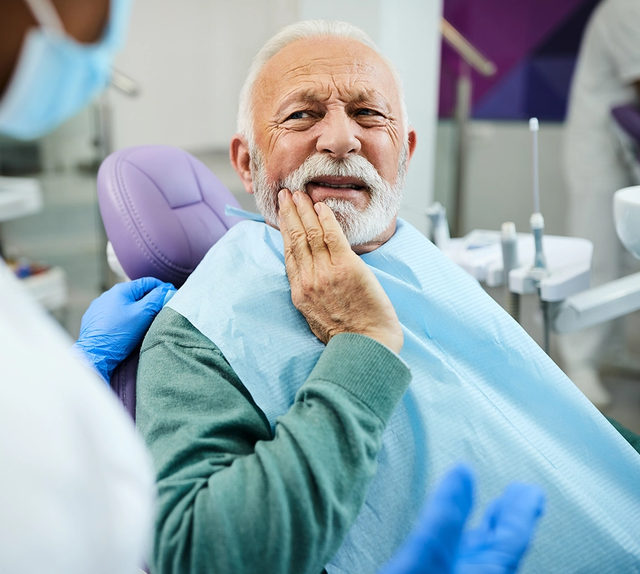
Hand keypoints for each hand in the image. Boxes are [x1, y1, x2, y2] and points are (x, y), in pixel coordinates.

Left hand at [72, 277, 175, 382]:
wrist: (95, 354)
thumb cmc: (120, 333)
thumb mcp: (143, 314)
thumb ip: (157, 298)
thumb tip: (168, 290)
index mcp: (121, 289)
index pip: (148, 282)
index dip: (163, 288)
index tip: (171, 297)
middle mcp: (108, 294)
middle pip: (137, 293)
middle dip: (150, 300)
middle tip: (160, 312)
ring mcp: (99, 307)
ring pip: (125, 304)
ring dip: (136, 310)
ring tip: (144, 322)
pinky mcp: (94, 319)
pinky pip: (114, 314)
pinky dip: (124, 318)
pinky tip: (127, 328)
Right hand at [278, 189, 402, 352]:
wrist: (366, 345)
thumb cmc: (346, 336)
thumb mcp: (315, 317)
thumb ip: (310, 294)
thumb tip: (310, 278)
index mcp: (300, 292)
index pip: (289, 254)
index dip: (284, 231)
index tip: (282, 215)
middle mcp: (308, 280)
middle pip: (295, 239)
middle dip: (289, 214)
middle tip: (285, 194)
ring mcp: (326, 273)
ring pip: (311, 234)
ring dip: (304, 210)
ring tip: (299, 193)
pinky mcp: (346, 268)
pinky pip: (332, 236)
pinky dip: (325, 218)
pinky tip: (321, 205)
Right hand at [379, 465, 544, 573]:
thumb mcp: (430, 555)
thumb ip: (447, 514)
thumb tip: (464, 472)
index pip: (513, 538)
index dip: (521, 511)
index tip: (530, 491)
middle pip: (500, 550)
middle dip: (507, 521)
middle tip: (517, 497)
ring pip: (480, 562)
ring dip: (485, 535)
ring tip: (489, 516)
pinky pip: (460, 569)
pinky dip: (462, 550)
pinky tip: (454, 549)